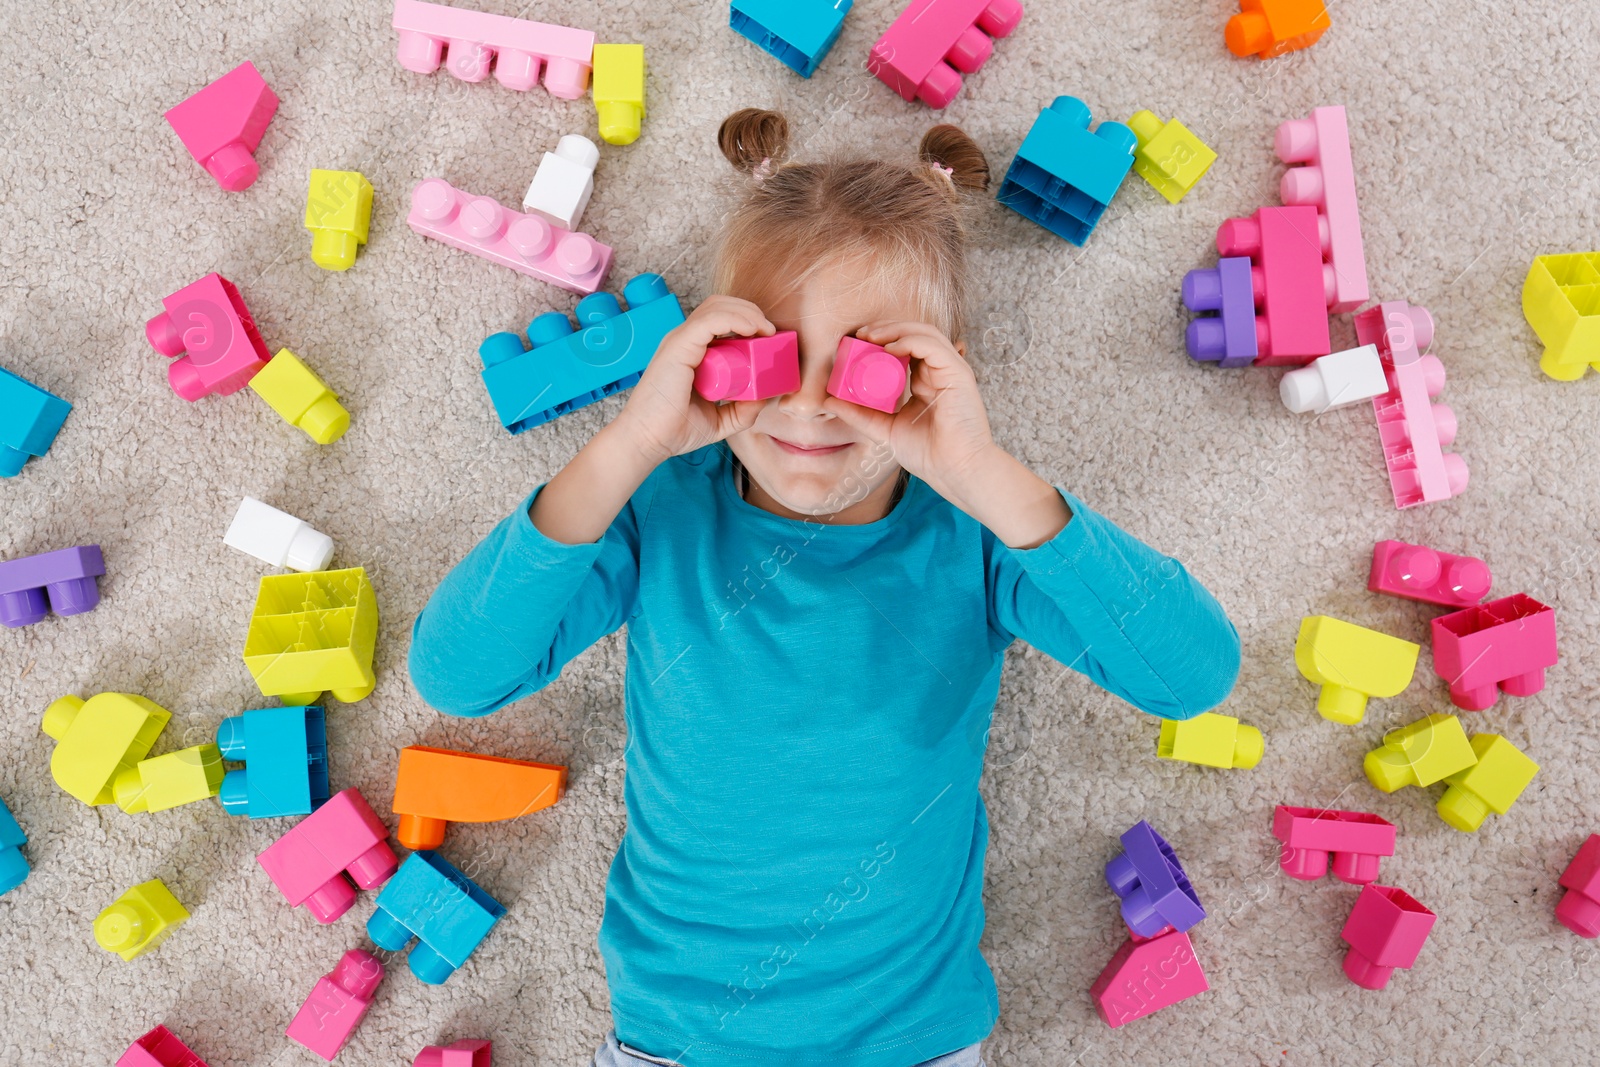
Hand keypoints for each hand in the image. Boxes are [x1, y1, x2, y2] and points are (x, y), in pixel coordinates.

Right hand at [612, 295, 774, 463]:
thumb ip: (741, 411)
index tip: (769, 338)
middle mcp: (684, 340)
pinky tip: (752, 329)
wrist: (648, 441)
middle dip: (749, 310)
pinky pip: (709, 321)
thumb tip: (765, 398)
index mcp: (692, 351)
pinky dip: (734, 319)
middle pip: (720, 306)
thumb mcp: (720, 421)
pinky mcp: (678, 346)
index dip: (746, 319)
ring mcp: (679, 341)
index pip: (719, 318)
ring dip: (747, 312)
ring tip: (766, 330)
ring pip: (716, 307)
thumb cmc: (675, 430)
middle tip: (770, 331)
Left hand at [821, 321, 997, 504]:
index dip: (882, 340)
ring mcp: (951, 371)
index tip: (856, 342)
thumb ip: (860, 414)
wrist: (954, 471)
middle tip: (860, 333)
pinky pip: (933, 346)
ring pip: (925, 333)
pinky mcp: (958, 374)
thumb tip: (829, 402)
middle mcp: (940, 372)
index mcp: (926, 382)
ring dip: (896, 329)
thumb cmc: (929, 455)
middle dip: (886, 329)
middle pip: (915, 335)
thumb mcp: (885, 429)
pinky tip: (891, 347)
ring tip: (871, 335)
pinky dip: (910, 340)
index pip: (905, 349)